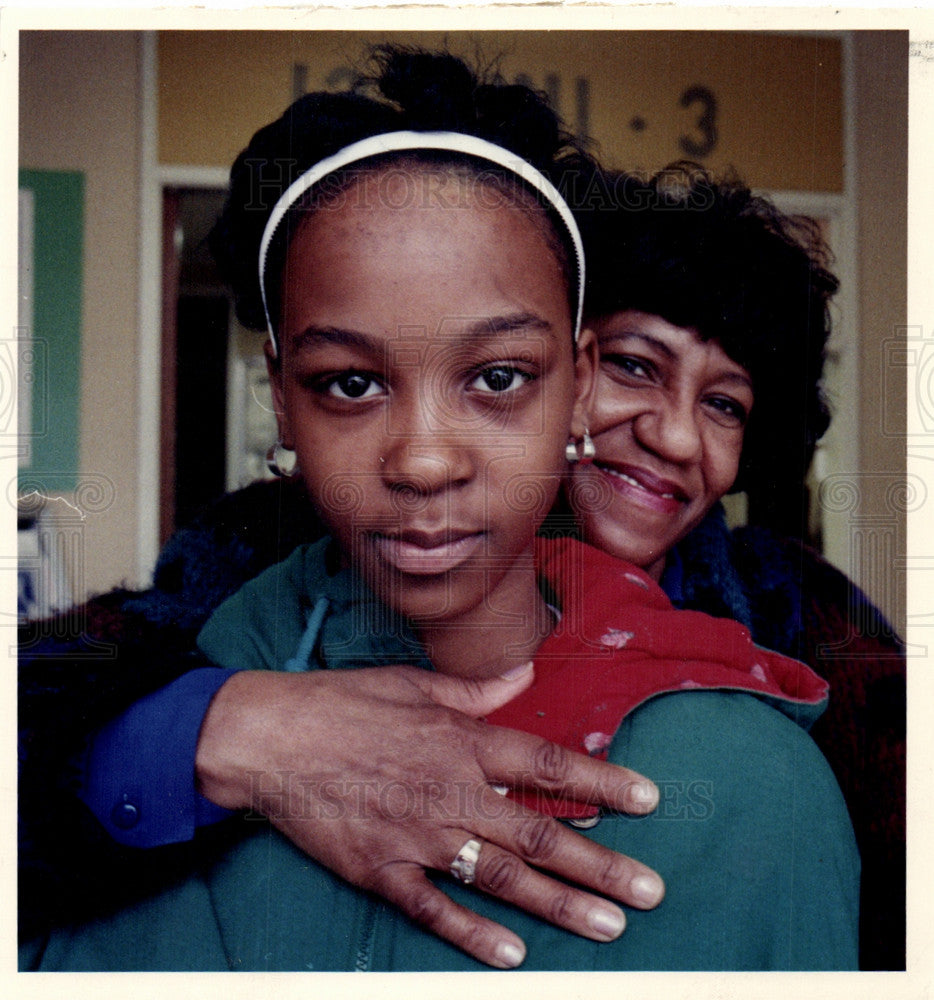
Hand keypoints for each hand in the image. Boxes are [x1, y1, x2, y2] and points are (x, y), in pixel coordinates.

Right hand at [196, 665, 663, 968]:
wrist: (270, 737)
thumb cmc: (345, 702)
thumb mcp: (414, 682)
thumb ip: (478, 687)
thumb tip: (527, 672)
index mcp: (461, 739)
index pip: (548, 763)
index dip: (603, 781)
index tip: (649, 800)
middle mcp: (450, 789)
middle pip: (538, 831)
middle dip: (600, 864)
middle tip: (650, 891)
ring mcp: (417, 834)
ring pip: (500, 875)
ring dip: (558, 903)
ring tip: (609, 928)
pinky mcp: (381, 868)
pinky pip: (434, 908)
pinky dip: (473, 934)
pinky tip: (513, 956)